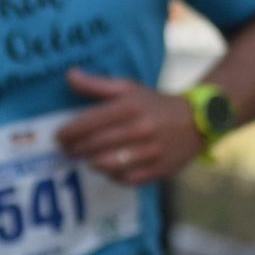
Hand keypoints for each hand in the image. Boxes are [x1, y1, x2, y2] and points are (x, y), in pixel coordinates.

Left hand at [58, 69, 206, 185]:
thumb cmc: (154, 103)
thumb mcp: (128, 88)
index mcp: (130, 106)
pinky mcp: (159, 169)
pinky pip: (126, 179)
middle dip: (75, 149)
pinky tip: (108, 168)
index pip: (89, 122)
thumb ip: (97, 84)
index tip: (58, 136)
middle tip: (66, 150)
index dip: (69, 131)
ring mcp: (151, 151)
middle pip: (95, 145)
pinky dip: (113, 175)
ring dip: (92, 163)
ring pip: (108, 164)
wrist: (196, 121)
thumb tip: (69, 75)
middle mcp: (141, 129)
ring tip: (86, 158)